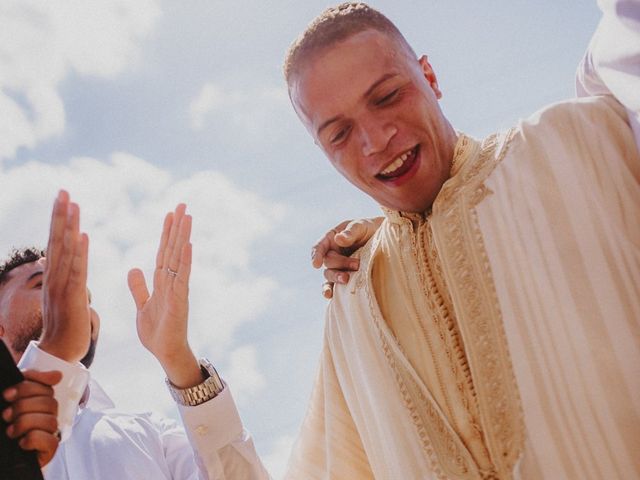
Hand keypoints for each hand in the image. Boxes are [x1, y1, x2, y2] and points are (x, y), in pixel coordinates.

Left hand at [2, 370, 61, 466]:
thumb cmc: (0, 429)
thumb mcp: (8, 404)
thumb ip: (24, 387)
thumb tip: (56, 375)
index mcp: (39, 400)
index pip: (47, 385)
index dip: (30, 386)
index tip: (8, 394)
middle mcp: (47, 415)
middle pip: (50, 402)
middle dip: (24, 406)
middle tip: (6, 415)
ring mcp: (50, 433)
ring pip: (50, 420)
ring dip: (26, 423)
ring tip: (11, 431)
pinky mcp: (49, 450)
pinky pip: (50, 440)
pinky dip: (33, 439)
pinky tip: (21, 442)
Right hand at [38, 190, 91, 362]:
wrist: (60, 354)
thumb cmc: (64, 325)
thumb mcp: (63, 296)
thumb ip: (61, 277)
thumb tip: (53, 261)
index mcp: (55, 276)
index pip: (56, 243)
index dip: (59, 220)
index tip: (62, 198)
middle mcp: (54, 278)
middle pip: (57, 241)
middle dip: (60, 215)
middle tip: (64, 190)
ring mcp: (62, 287)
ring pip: (65, 251)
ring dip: (69, 226)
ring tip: (73, 204)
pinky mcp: (73, 298)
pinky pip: (76, 271)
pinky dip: (79, 252)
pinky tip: (83, 235)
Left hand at [128, 204, 201, 387]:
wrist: (165, 354)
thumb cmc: (156, 333)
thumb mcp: (142, 306)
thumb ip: (139, 287)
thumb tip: (133, 268)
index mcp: (162, 282)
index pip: (163, 251)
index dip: (166, 233)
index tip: (170, 213)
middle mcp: (172, 281)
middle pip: (173, 249)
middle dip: (177, 227)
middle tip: (183, 204)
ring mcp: (177, 289)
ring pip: (179, 258)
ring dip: (183, 237)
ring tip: (188, 217)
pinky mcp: (179, 300)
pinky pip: (182, 277)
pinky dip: (184, 261)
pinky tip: (187, 245)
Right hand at [311, 217, 382, 298]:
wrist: (385, 240)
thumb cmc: (370, 229)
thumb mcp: (361, 226)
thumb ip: (351, 232)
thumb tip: (339, 239)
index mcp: (332, 238)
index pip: (319, 246)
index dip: (316, 255)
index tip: (316, 264)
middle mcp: (332, 253)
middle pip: (328, 262)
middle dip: (340, 264)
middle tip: (357, 264)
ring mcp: (338, 266)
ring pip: (330, 275)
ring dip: (337, 277)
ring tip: (347, 279)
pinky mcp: (344, 277)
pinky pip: (333, 286)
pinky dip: (330, 291)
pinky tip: (330, 296)